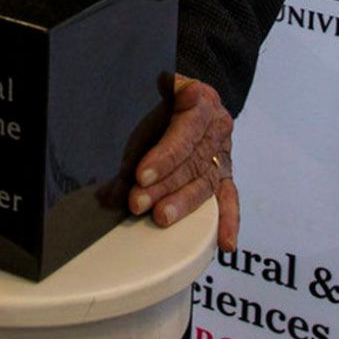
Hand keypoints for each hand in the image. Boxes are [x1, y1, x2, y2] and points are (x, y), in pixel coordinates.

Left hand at [129, 75, 239, 248]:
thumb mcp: (145, 116)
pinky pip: (230, 198)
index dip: (164, 155)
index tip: (140, 175)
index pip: (185, 131)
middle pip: (192, 160)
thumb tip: (108, 198)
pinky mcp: (226, 175)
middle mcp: (217, 126)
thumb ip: (130, 153)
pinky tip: (225, 242)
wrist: (188, 96)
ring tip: (161, 217)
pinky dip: (228, 221)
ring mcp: (224, 152)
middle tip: (137, 202)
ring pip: (205, 181)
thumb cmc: (160, 108)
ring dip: (182, 202)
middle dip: (163, 184)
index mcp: (200, 99)